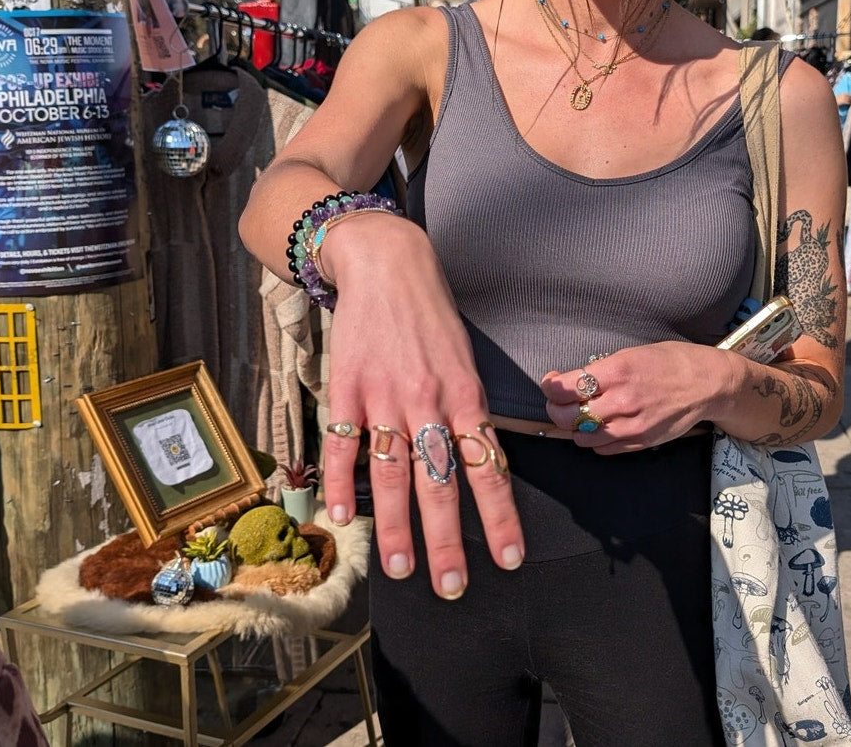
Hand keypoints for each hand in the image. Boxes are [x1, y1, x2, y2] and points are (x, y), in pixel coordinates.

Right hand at [319, 215, 524, 598]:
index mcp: (465, 395)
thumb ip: (468, 412)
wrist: (388, 264)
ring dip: (396, 526)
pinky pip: (345, 444)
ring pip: (392, 474)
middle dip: (447, 540)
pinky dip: (343, 483)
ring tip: (401, 569)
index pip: (486, 468)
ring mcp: (384, 396)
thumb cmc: (432, 316)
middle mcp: (428, 402)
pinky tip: (342, 518)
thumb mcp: (465, 359)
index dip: (499, 516)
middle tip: (451, 585)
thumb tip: (477, 464)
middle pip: (439, 482)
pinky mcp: (347, 388)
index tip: (508, 558)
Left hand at [539, 341, 716, 454]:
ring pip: (582, 437)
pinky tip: (601, 426)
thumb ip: (602, 370)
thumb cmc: (672, 362)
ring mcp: (631, 426)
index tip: (551, 382)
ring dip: (574, 427)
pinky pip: (602, 449)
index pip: (565, 388)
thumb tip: (573, 381)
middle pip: (567, 416)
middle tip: (559, 401)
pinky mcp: (640, 442)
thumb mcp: (632, 353)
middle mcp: (621, 401)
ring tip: (581, 414)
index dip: (550, 386)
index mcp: (617, 371)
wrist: (708, 384)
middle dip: (555, 409)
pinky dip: (594, 440)